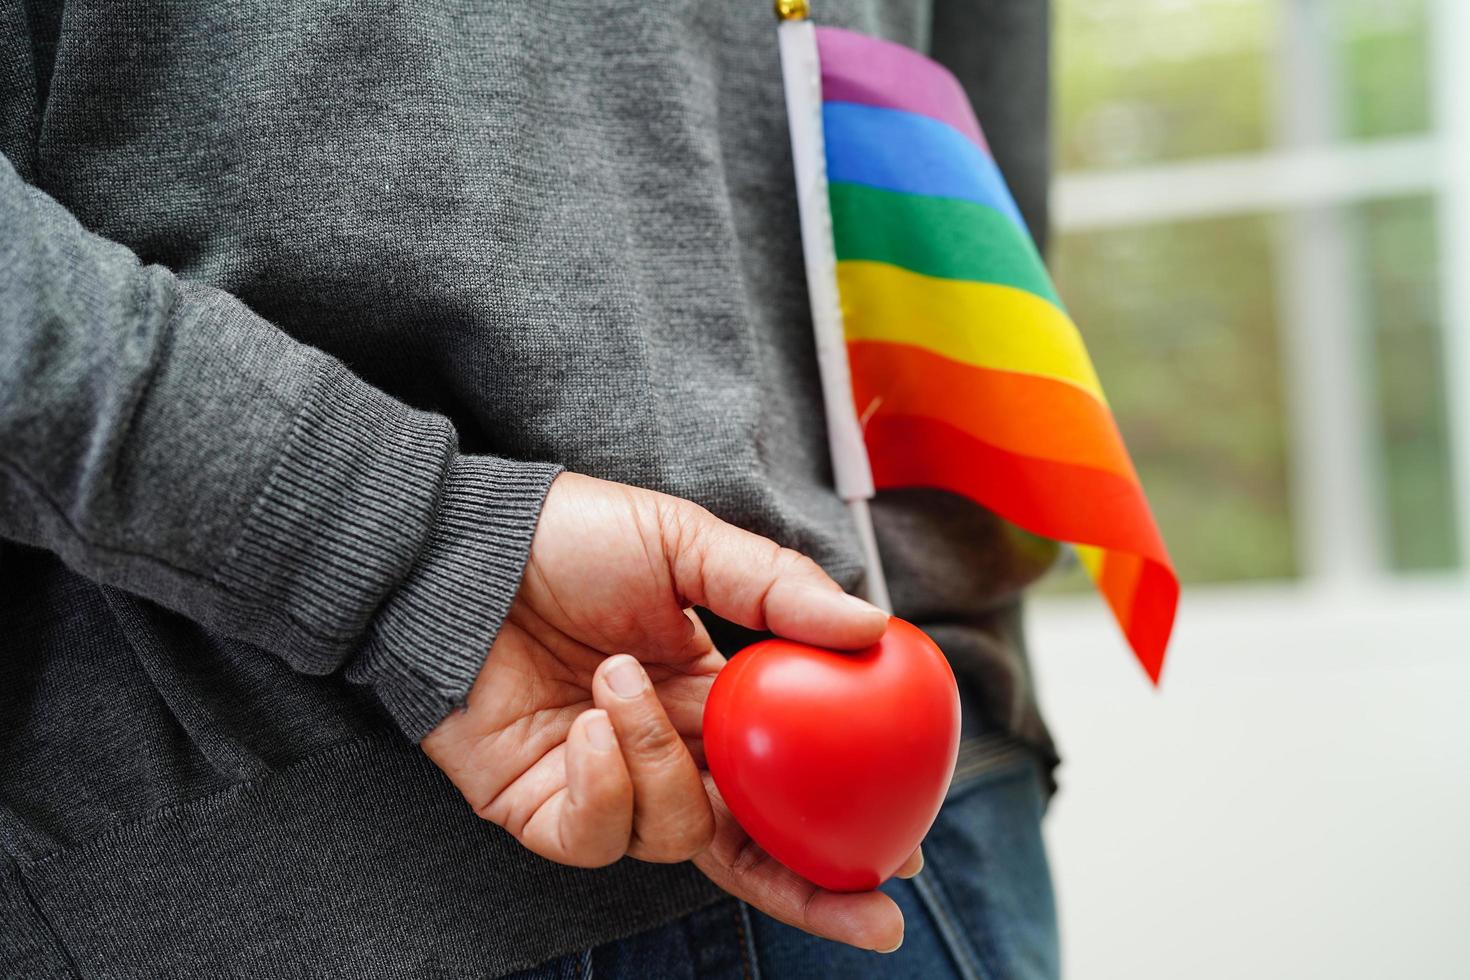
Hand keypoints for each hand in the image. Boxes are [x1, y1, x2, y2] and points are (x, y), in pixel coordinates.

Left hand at [422, 471, 910, 950]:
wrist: (459, 550)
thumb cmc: (566, 539)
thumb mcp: (684, 543)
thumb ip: (775, 588)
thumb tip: (872, 626)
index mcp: (708, 698)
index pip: (785, 780)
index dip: (838, 822)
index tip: (900, 853)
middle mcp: (664, 753)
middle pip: (751, 848)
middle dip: (811, 889)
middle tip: (869, 911)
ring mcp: (604, 786)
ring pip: (677, 835)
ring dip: (660, 763)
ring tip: (618, 679)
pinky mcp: (542, 809)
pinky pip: (599, 836)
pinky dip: (603, 781)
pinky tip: (587, 721)